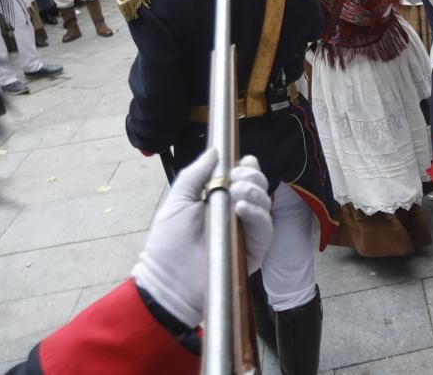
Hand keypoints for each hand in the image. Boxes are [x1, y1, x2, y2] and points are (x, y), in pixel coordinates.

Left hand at [131, 149, 272, 327]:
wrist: (166, 282)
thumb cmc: (168, 243)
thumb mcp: (177, 201)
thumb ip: (195, 174)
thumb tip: (215, 151)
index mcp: (222, 200)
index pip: (245, 178)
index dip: (247, 167)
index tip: (237, 164)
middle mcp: (239, 214)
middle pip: (260, 186)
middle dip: (251, 176)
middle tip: (236, 178)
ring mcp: (248, 232)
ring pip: (266, 203)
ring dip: (254, 191)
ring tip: (236, 191)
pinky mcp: (255, 250)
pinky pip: (265, 227)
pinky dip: (257, 213)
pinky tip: (242, 208)